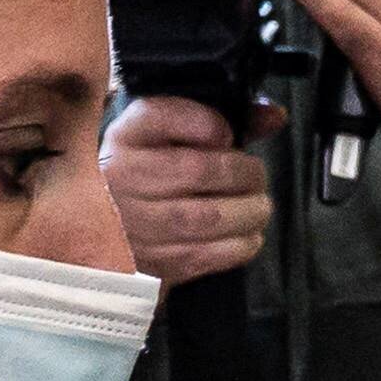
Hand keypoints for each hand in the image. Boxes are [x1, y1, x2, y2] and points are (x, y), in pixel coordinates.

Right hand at [103, 94, 275, 283]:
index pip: (163, 117)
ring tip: (257, 206)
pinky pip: (208, 255)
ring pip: (208, 217)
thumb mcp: (162, 134)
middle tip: (255, 177)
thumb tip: (275, 116)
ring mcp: (135, 226)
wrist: (105, 231)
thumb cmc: (142, 174)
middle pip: (198, 170)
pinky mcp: (153, 264)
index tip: (226, 134)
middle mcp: (122, 181)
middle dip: (244, 173)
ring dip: (249, 211)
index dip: (207, 123)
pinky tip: (246, 233)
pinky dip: (241, 243)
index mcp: (124, 140)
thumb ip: (214, 119)